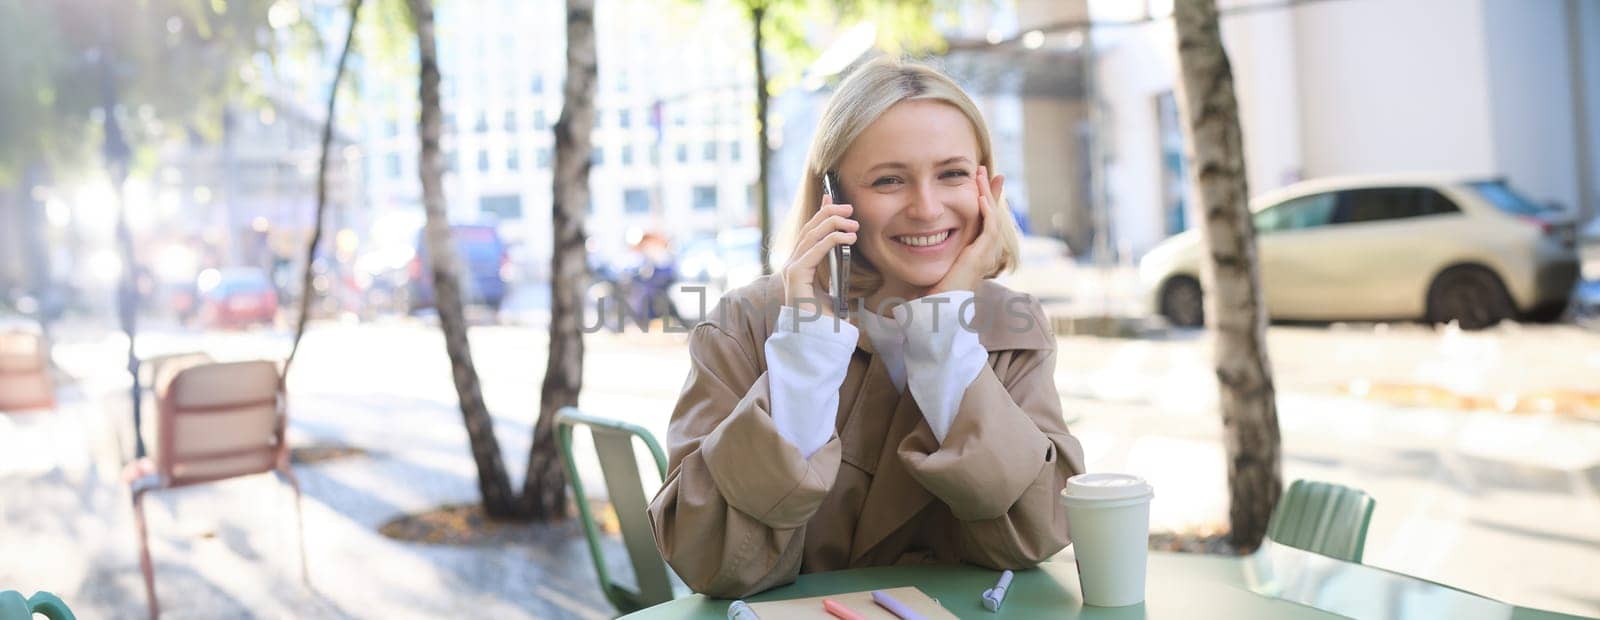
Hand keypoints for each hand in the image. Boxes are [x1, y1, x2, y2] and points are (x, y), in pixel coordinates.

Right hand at [782, 194, 858, 316]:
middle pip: (809, 229)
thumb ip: (837, 276)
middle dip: (828, 212)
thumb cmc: (824, 322)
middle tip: (849, 207)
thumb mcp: (834, 292)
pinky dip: (832, 239)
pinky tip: (848, 237)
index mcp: (800, 266)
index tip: (832, 197)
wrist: (815, 341)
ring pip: (811, 235)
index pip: (809, 232)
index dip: (820, 213)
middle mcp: (793, 265)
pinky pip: (815, 250)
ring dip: (833, 223)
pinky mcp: (797, 276)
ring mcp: (792, 269)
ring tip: (853, 221)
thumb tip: (850, 265)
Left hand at [930, 165, 1005, 294]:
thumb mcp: (937, 260)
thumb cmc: (934, 289)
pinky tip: (980, 197)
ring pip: (992, 217)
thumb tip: (920, 235)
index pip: (985, 219)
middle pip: (992, 214)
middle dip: (988, 190)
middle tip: (981, 170)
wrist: (940, 306)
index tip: (978, 181)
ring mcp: (986, 254)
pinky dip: (986, 211)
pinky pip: (988, 228)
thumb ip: (934, 246)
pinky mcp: (980, 256)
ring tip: (980, 176)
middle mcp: (986, 251)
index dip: (984, 198)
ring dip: (986, 194)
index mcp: (977, 251)